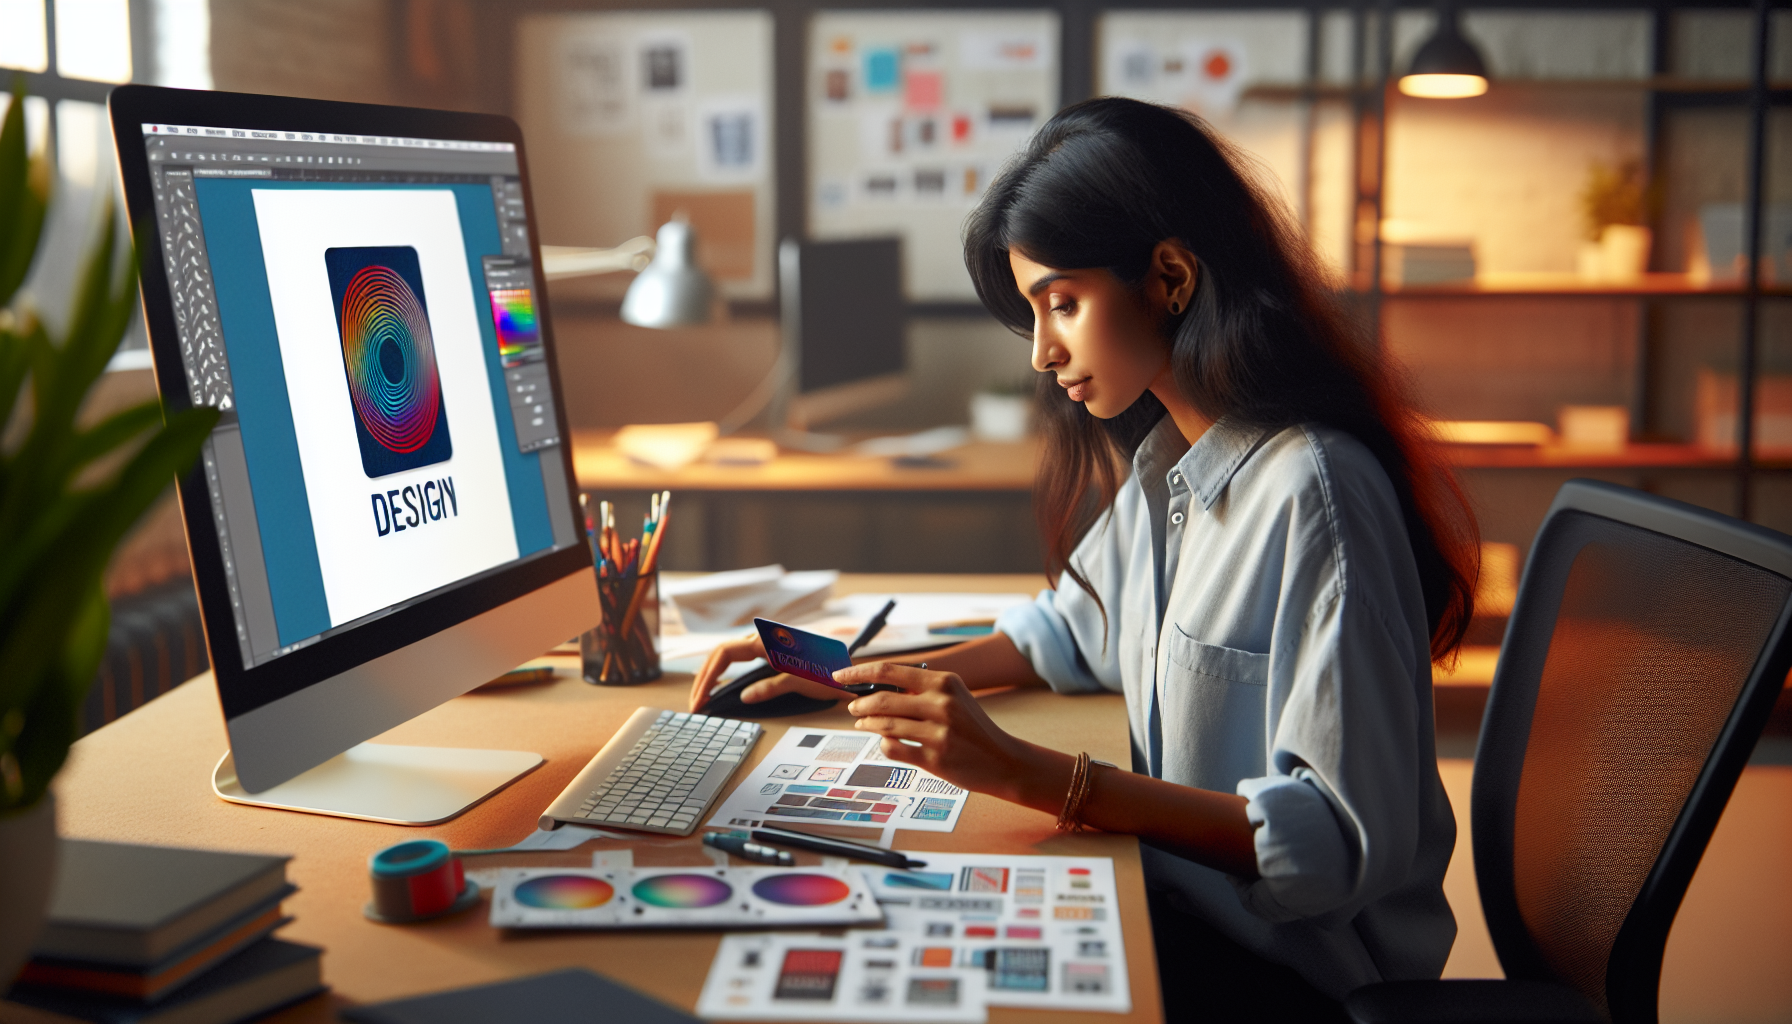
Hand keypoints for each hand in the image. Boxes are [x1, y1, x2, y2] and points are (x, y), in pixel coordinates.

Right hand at [687, 634, 844, 711]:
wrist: (848, 670)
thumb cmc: (828, 671)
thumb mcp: (799, 681)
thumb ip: (770, 687)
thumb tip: (744, 697)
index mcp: (766, 641)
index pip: (724, 653)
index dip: (708, 677)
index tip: (700, 699)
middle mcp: (761, 639)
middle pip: (720, 655)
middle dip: (703, 679)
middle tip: (695, 704)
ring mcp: (763, 645)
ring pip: (727, 657)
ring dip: (711, 676)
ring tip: (700, 697)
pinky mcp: (768, 654)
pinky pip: (738, 661)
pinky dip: (724, 674)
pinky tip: (718, 686)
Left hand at [836, 662, 1041, 801]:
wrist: (1003, 760)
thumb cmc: (972, 726)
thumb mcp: (954, 696)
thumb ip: (920, 690)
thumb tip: (875, 686)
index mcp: (944, 682)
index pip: (890, 671)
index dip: (858, 672)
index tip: (839, 676)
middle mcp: (942, 704)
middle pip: (882, 700)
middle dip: (860, 704)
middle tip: (853, 707)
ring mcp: (938, 733)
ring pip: (884, 725)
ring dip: (867, 724)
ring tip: (863, 724)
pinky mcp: (935, 759)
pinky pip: (894, 749)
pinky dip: (884, 744)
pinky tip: (886, 742)